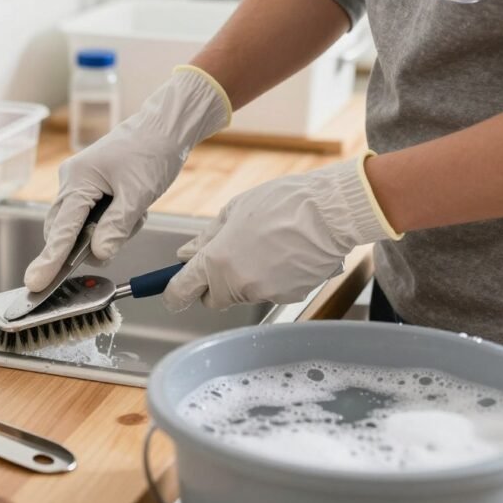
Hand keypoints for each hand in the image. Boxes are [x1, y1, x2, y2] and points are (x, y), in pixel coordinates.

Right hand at [24, 66, 231, 291]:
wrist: (163, 128)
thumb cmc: (151, 152)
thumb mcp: (138, 195)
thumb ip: (116, 227)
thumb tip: (98, 254)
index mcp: (78, 180)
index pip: (61, 229)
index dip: (50, 259)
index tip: (36, 282)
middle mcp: (71, 181)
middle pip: (65, 230)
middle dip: (88, 243)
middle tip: (118, 238)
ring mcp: (78, 184)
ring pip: (80, 227)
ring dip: (106, 232)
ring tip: (135, 214)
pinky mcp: (89, 187)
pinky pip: (90, 217)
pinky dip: (111, 223)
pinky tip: (132, 210)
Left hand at [162, 154, 401, 311]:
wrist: (331, 213)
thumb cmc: (282, 203)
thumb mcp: (233, 212)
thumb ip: (206, 239)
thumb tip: (185, 255)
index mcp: (217, 262)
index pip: (182, 291)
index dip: (173, 293)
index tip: (171, 292)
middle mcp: (237, 285)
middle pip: (213, 299)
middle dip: (213, 284)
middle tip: (227, 256)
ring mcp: (263, 294)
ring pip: (241, 295)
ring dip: (244, 278)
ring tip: (264, 245)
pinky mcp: (287, 297)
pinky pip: (267, 291)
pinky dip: (270, 279)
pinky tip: (283, 254)